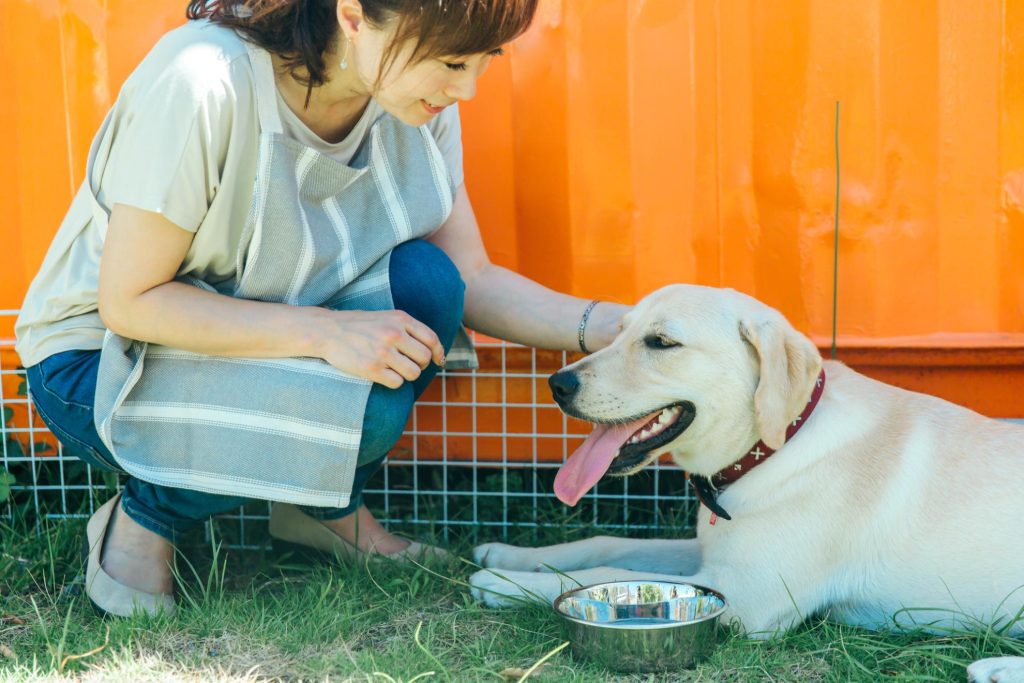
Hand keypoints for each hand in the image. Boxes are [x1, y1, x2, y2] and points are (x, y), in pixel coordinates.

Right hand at [315, 310, 445, 388]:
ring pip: (413, 373)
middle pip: (424, 358)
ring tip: (393, 369)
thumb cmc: (359, 326)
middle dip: (419, 365)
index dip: (438, 353)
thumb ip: (408, 329)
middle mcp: (394, 334)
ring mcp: (383, 351)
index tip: (437, 360)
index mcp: (400, 319)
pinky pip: (397, 383)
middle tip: (406, 364)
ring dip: (406, 375)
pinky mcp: (372, 368)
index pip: (431, 339)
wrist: (327, 331)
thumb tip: (434, 351)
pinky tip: (382, 374)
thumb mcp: (386, 317)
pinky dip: (393, 382)